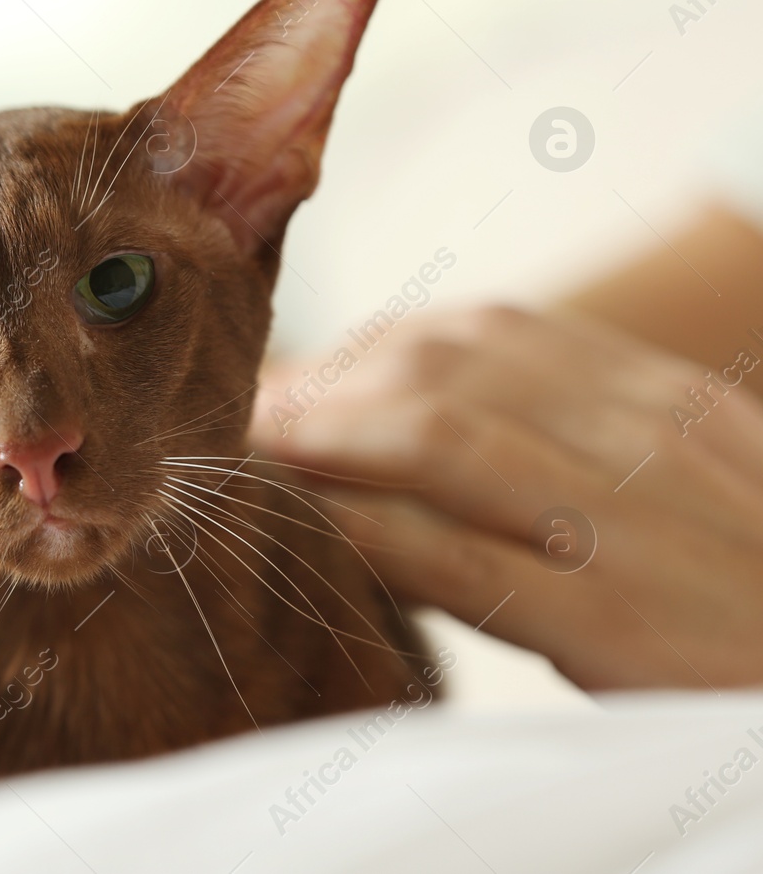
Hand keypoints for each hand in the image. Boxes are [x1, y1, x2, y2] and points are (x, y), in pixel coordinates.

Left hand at [251, 305, 762, 689]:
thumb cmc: (746, 598)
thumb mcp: (687, 484)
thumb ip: (573, 443)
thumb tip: (416, 431)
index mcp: (656, 395)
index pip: (479, 332)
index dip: (363, 352)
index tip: (290, 379)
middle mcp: (643, 431)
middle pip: (440, 367)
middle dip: (321, 385)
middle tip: (238, 415)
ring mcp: (627, 519)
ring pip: (435, 436)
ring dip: (319, 438)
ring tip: (245, 458)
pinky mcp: (610, 618)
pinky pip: (452, 552)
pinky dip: (360, 528)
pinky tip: (304, 529)